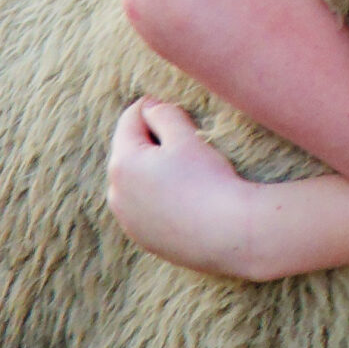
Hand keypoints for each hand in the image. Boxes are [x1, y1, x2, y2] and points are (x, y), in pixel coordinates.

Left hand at [106, 98, 254, 276]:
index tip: (176, 109)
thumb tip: (149, 107)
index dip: (153, 107)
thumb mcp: (186, 137)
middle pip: (130, 151)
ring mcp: (128, 221)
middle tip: (185, 141)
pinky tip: (184, 199)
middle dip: (151, 141)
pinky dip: (158, 198)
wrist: (232, 235)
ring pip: (136, 182)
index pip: (130, 120)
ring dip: (152, 171)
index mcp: (122, 164)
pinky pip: (145, 208)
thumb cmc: (209, 181)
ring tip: (185, 172)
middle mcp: (116, 194)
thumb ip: (162, 113)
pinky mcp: (143, 239)